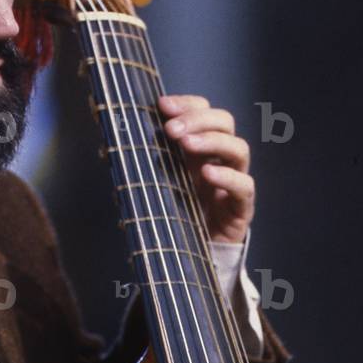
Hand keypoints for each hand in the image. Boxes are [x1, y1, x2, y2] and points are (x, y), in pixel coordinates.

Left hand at [159, 94, 253, 244]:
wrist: (189, 258)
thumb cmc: (173, 215)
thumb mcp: (158, 181)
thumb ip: (148, 158)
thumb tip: (118, 135)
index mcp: (200, 147)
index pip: (204, 111)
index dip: (187, 104)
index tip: (161, 105)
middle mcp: (220, 159)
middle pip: (224, 122)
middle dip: (197, 119)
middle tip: (171, 129)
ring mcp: (233, 181)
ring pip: (239, 148)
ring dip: (212, 141)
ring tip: (185, 144)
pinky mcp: (241, 208)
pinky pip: (244, 186)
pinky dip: (227, 176)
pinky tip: (208, 173)